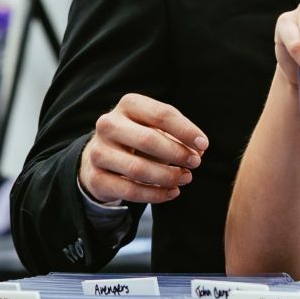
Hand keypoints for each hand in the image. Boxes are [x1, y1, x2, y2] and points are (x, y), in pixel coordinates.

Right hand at [79, 93, 207, 205]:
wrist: (100, 156)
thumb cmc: (139, 136)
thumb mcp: (156, 127)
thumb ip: (178, 134)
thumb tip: (200, 150)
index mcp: (128, 105)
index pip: (162, 114)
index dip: (186, 130)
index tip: (204, 145)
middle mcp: (108, 125)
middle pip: (148, 140)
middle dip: (177, 153)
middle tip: (196, 163)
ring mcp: (98, 152)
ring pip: (138, 168)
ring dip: (167, 176)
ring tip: (185, 178)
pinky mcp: (95, 178)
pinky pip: (129, 190)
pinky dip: (155, 194)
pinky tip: (171, 192)